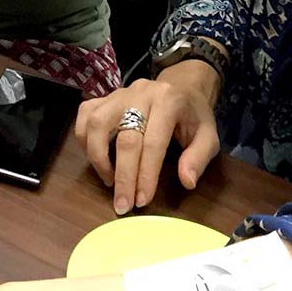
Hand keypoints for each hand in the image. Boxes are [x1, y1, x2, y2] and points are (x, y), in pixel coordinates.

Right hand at [74, 61, 220, 213]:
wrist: (181, 86)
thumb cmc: (193, 116)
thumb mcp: (208, 135)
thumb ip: (198, 157)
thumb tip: (186, 181)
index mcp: (168, 101)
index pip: (153, 143)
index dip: (146, 174)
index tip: (142, 200)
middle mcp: (140, 93)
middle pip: (125, 138)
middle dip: (123, 176)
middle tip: (122, 204)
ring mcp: (118, 93)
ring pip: (96, 123)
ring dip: (97, 156)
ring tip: (108, 179)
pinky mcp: (104, 97)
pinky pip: (84, 113)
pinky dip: (83, 136)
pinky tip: (94, 156)